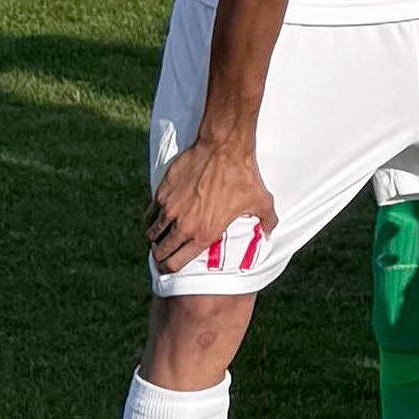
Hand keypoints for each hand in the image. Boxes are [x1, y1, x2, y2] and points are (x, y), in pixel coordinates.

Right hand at [149, 137, 275, 276]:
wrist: (224, 149)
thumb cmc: (244, 176)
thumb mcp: (263, 202)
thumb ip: (267, 222)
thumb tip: (269, 233)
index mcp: (205, 234)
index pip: (175, 264)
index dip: (170, 269)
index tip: (170, 267)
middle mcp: (184, 226)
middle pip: (160, 252)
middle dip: (161, 256)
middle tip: (163, 253)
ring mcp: (170, 210)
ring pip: (151, 234)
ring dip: (155, 238)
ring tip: (160, 236)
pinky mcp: (161, 194)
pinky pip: (149, 214)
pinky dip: (151, 219)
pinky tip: (157, 217)